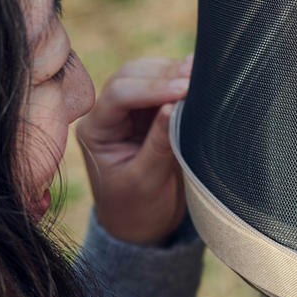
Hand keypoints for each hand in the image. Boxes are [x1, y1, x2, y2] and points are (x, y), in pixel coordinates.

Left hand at [75, 55, 191, 244]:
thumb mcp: (147, 181)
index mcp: (96, 131)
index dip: (152, 88)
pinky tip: (199, 77)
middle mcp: (108, 115)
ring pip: (147, 74)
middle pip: (131, 76)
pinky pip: (163, 86)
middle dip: (164, 74)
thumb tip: (175, 105)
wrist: (141, 225)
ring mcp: (128, 111)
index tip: (184, 90)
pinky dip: (180, 80)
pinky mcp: (149, 113)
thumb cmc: (137, 209)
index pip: (119, 95)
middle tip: (197, 74)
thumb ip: (160, 144)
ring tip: (201, 72)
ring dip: (173, 72)